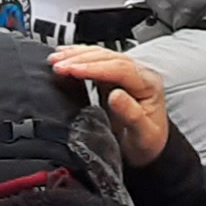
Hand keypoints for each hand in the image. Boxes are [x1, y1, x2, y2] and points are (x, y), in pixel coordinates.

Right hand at [50, 45, 169, 166]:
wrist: (150, 149)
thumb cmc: (148, 143)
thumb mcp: (144, 135)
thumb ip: (132, 115)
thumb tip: (116, 95)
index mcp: (148, 84)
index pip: (120, 68)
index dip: (95, 67)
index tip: (73, 69)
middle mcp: (139, 74)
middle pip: (109, 58)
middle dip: (81, 59)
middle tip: (57, 65)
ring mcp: (127, 74)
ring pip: (101, 56)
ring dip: (77, 55)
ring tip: (56, 59)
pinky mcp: (115, 78)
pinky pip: (97, 62)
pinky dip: (80, 58)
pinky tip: (66, 57)